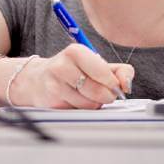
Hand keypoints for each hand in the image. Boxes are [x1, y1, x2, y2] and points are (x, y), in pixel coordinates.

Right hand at [16, 44, 133, 108]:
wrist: (37, 80)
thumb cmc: (72, 70)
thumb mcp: (96, 64)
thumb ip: (119, 71)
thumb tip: (126, 85)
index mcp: (76, 52)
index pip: (103, 71)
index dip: (113, 82)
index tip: (115, 86)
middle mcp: (62, 66)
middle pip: (97, 90)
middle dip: (106, 96)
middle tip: (105, 94)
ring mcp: (55, 85)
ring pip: (89, 104)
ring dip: (94, 104)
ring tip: (88, 96)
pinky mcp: (52, 102)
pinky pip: (78, 111)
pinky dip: (82, 109)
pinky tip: (76, 101)